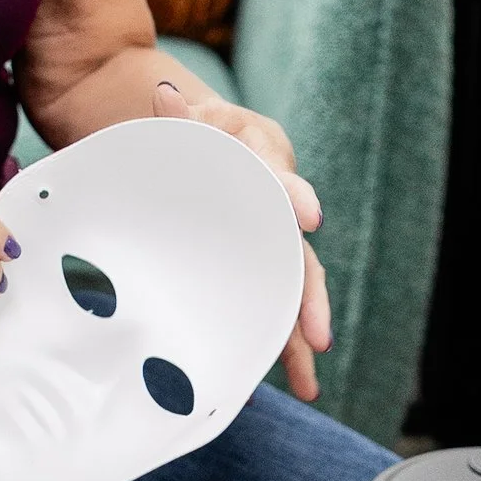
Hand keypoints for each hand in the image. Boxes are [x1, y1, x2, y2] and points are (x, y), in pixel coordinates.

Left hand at [152, 73, 333, 402]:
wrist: (198, 141)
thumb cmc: (194, 131)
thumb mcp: (186, 121)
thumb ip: (179, 118)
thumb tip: (163, 95)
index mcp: (262, 158)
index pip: (279, 178)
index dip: (293, 196)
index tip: (307, 217)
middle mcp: (276, 205)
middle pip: (296, 255)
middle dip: (308, 299)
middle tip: (317, 338)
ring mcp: (269, 240)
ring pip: (287, 291)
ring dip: (297, 339)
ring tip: (308, 385)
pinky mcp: (255, 267)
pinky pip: (265, 306)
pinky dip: (268, 343)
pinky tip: (259, 384)